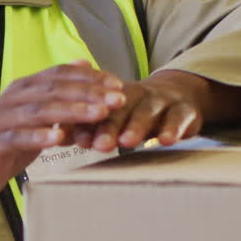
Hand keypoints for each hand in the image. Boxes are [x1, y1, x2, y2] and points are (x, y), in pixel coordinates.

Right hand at [0, 61, 125, 203]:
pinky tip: (59, 139)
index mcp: (24, 88)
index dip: (90, 78)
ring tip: (98, 115)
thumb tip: (84, 64)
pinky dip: (39, 136)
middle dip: (89, 93)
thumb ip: (59, 92)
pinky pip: (18, 137)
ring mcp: (2, 119)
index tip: (118, 85)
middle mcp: (12, 98)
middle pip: (54, 89)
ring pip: (40, 110)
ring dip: (72, 112)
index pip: (60, 74)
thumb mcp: (36, 114)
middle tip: (117, 99)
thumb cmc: (7, 141)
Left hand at [69, 68, 240, 152]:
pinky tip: (165, 140)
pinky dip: (173, 128)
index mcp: (114, 96)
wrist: (177, 96)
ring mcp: (162, 102)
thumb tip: (55, 136)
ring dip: (137, 126)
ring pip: (148, 112)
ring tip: (127, 142)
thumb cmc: (133, 112)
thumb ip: (86, 127)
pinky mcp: (185, 110)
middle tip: (100, 145)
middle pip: (121, 110)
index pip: (98, 108)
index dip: (88, 123)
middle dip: (109, 127)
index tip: (76, 140)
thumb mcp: (111, 117)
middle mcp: (137, 96)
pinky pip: (179, 118)